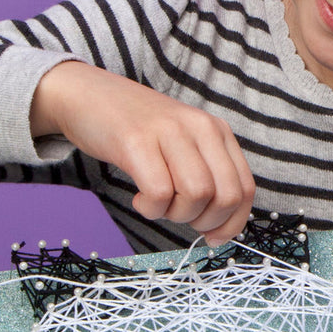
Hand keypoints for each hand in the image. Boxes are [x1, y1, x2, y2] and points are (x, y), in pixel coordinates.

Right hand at [30, 61, 254, 242]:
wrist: (87, 94)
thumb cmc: (137, 130)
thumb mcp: (184, 144)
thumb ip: (206, 175)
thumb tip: (220, 229)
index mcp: (217, 131)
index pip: (245, 188)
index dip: (233, 223)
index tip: (214, 237)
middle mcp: (200, 128)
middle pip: (226, 196)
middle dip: (205, 222)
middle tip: (179, 216)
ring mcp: (170, 132)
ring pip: (197, 195)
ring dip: (176, 214)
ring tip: (156, 203)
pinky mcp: (136, 142)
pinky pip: (159, 193)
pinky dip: (150, 208)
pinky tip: (139, 197)